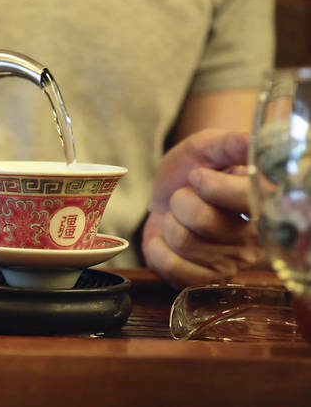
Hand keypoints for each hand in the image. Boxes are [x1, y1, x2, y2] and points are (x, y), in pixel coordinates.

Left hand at [142, 129, 263, 287]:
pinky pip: (172, 268)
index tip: (198, 176)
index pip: (246, 198)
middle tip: (186, 197)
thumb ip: (230, 142)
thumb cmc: (191, 169)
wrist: (168, 193)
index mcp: (262, 202)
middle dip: (181, 201)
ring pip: (184, 241)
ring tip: (179, 217)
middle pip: (204, 221)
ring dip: (169, 223)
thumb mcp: (206, 147)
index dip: (211, 185)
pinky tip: (166, 239)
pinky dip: (158, 249)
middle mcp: (254, 237)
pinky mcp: (205, 279)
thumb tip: (253, 140)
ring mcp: (231, 262)